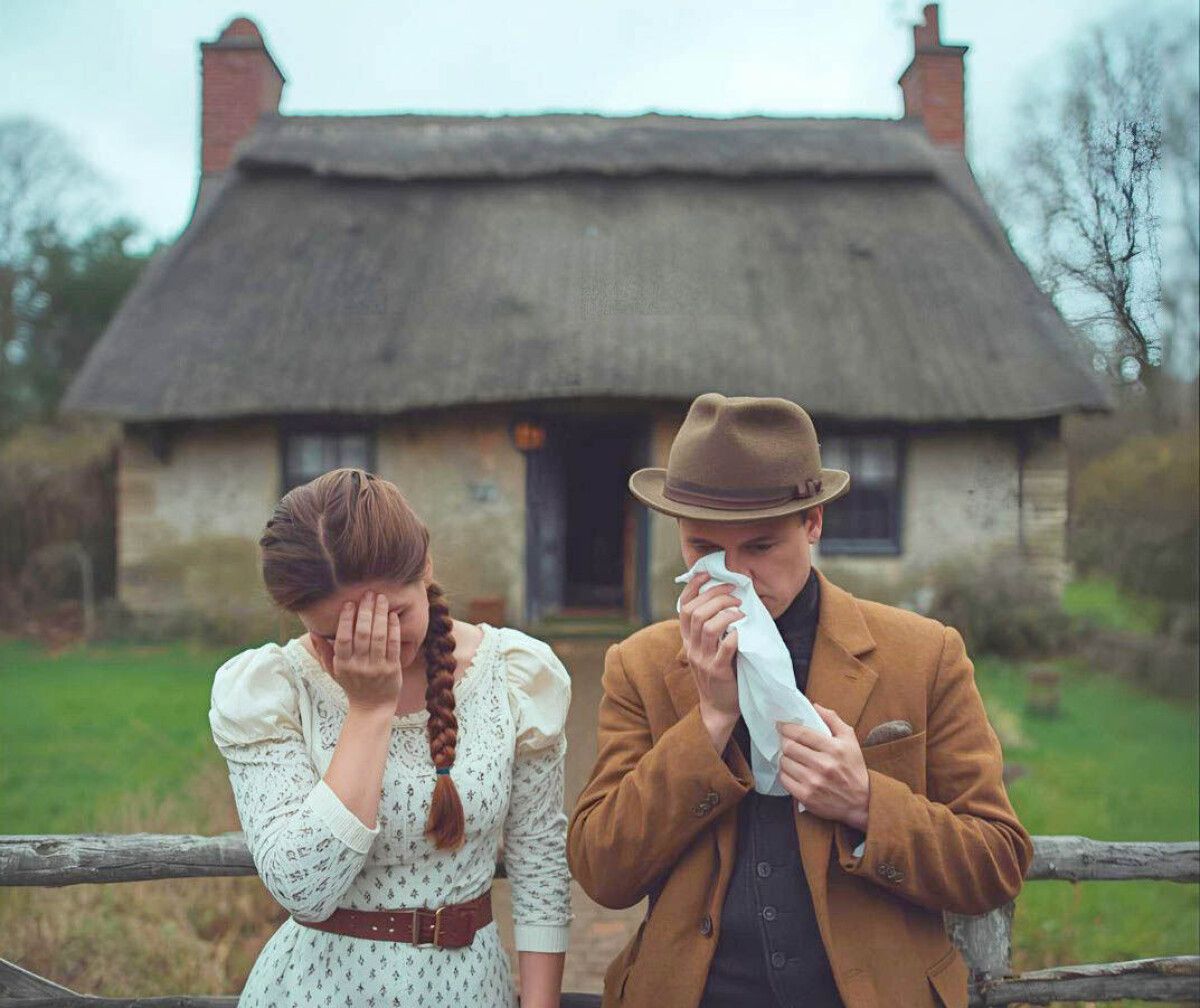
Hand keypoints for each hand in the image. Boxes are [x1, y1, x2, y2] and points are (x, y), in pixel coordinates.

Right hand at [310, 591, 402, 713]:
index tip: (349, 603)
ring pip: (378, 637)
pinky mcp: (393, 669)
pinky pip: (393, 645)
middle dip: (365, 611)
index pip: (343, 638)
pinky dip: (394, 629)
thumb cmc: (351, 685)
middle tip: (368, 594)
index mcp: (343, 664)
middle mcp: (359, 666)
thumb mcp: (333, 671)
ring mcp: (377, 667)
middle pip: (362, 634)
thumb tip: (312, 631)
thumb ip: (323, 651)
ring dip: (380, 615)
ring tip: (381, 599)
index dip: (346, 620)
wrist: (372, 707)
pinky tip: (393, 615)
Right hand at [678, 572, 743, 740]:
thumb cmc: (718, 673)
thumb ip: (710, 628)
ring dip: (726, 613)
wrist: (718, 707)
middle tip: (734, 592)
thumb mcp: (707, 649)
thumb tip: (725, 600)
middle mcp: (691, 647)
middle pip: (696, 613)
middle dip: (715, 597)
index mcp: (688, 639)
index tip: (706, 574)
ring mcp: (703, 660)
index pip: (683, 607)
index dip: (693, 587)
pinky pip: (724, 649)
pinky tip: (742, 632)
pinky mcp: (717, 671)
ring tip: (740, 611)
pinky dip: (734, 636)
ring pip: (707, 627)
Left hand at [777, 704, 869, 829]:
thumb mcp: (850, 740)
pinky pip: (784, 779)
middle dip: (784, 742)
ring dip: (785, 758)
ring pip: (785, 762)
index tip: (781, 725)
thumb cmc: (854, 768)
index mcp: (834, 748)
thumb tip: (815, 706)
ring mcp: (813, 782)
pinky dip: (785, 773)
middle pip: (789, 747)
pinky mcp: (806, 796)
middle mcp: (823, 765)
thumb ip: (833, 720)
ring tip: (791, 757)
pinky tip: (792, 771)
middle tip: (786, 741)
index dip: (787, 727)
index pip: (801, 733)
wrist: (862, 802)